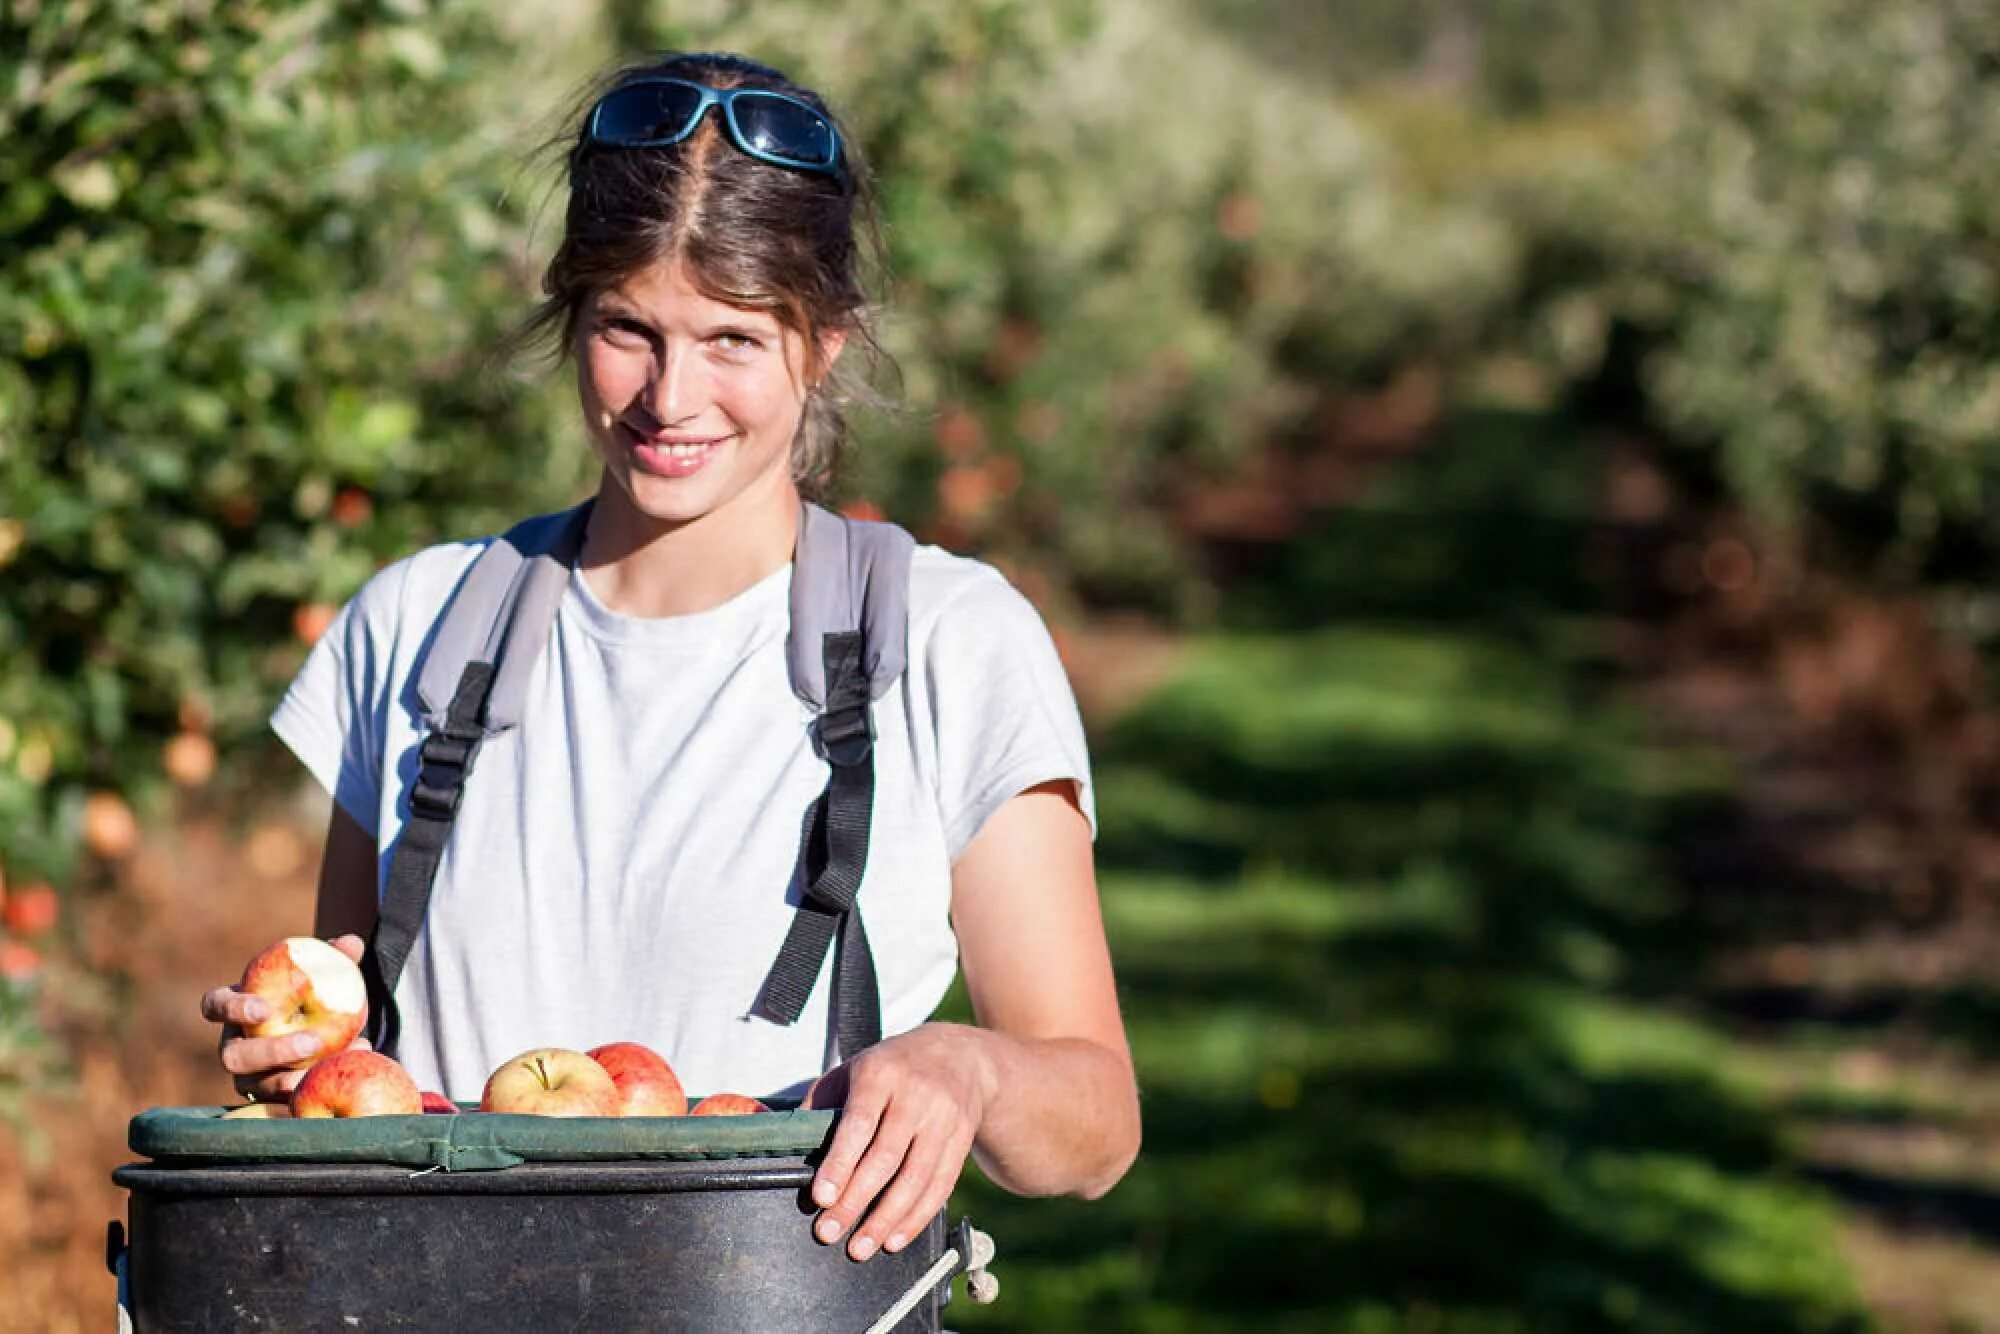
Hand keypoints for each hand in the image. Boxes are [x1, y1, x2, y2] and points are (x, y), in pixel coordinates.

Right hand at [199, 933, 369, 1101]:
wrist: (313, 1031)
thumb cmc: (306, 994)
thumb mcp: (316, 974)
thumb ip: (331, 957)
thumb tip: (353, 942)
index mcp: (234, 1010)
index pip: (215, 1005)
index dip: (232, 1008)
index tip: (263, 1008)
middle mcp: (233, 1046)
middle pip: (233, 1056)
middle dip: (271, 1052)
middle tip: (313, 1042)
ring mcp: (247, 1077)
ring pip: (258, 1086)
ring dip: (294, 1078)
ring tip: (332, 1064)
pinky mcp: (268, 1099)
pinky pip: (283, 1101)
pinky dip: (313, 1086)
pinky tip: (344, 1071)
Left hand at [805, 1022, 996, 1261]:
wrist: (959, 1056)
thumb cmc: (891, 1067)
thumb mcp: (853, 1069)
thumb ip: (822, 1104)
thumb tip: (791, 1147)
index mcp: (881, 1074)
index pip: (858, 1124)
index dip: (839, 1164)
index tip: (819, 1198)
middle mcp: (916, 1095)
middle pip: (885, 1157)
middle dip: (855, 1201)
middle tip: (828, 1232)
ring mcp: (944, 1119)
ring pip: (915, 1177)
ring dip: (886, 1219)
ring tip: (860, 1247)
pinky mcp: (962, 1140)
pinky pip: (940, 1185)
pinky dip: (917, 1217)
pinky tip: (895, 1238)